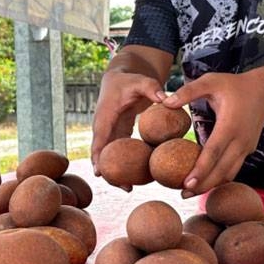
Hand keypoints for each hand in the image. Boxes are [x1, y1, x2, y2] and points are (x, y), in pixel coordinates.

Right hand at [90, 70, 164, 189]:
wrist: (121, 76)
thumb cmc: (130, 78)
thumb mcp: (141, 80)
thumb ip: (152, 88)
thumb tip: (166, 99)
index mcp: (105, 116)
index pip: (98, 139)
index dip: (97, 157)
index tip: (100, 173)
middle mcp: (104, 127)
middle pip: (102, 154)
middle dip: (109, 172)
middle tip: (125, 187)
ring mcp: (110, 132)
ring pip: (109, 156)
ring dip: (117, 171)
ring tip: (130, 188)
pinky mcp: (118, 134)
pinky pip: (119, 152)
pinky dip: (125, 163)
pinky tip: (137, 176)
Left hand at [161, 72, 263, 197]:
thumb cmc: (233, 85)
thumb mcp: (210, 81)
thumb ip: (188, 91)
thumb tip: (165, 102)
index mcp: (229, 125)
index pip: (213, 153)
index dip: (200, 170)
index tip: (186, 184)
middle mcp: (240, 140)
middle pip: (221, 170)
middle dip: (203, 185)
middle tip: (183, 195)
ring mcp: (246, 147)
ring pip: (229, 173)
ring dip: (212, 185)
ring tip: (191, 193)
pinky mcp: (248, 150)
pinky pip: (233, 168)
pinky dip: (220, 178)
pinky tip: (206, 182)